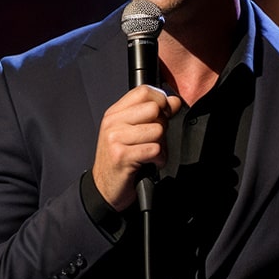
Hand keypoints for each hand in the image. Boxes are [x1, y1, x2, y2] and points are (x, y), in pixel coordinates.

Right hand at [92, 85, 182, 210]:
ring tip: (150, 154)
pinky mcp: (122, 156)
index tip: (162, 114)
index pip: (143, 91)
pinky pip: (155, 149)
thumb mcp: (131, 132)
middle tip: (153, 139)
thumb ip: (152, 115)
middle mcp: (113, 123)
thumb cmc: (120, 159)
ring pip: (157, 130)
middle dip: (162, 125)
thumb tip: (174, 101)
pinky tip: (149, 163)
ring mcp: (115, 139)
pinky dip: (158, 159)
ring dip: (161, 146)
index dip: (160, 101)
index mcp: (115, 113)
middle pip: (154, 109)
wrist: (104, 188)